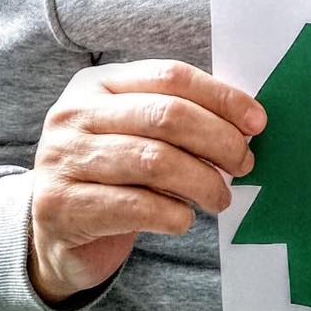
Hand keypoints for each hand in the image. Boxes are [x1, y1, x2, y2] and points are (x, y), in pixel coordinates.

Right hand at [29, 60, 264, 304]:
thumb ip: (177, 119)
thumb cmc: (111, 176)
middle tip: (243, 164)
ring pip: (154, 161)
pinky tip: (185, 219)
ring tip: (220, 198)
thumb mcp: (136, 133)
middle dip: (218, 139)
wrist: (54, 234)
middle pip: (166, 115)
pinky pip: (134, 206)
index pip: (170, 75)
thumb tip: (245, 124)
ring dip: (201, 182)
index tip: (257, 122)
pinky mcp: (59, 205)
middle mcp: (74, 114)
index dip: (221, 97)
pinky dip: (173, 214)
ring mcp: (62, 158)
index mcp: (98, 83)